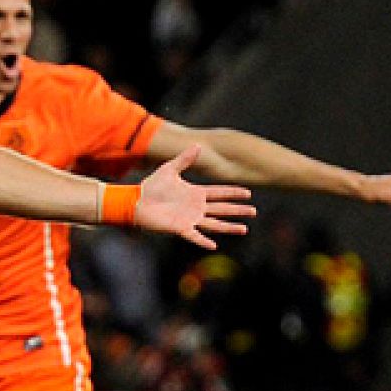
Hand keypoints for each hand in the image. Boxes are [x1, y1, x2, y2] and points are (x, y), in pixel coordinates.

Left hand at [136, 144, 253, 249]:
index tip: (248, 193)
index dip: (233, 193)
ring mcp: (189, 219)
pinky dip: (203, 241)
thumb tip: (198, 145)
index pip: (219, 193)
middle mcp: (196, 207)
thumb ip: (185, 159)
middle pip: (222, 209)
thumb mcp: (170, 169)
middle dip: (238, 210)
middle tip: (254, 212)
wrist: (137, 201)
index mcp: (195, 193)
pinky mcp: (180, 228)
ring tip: (244, 229)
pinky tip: (214, 245)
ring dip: (229, 227)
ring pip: (214, 224)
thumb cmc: (152, 186)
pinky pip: (194, 236)